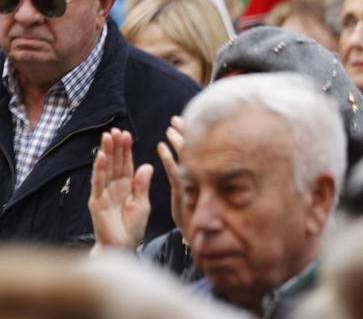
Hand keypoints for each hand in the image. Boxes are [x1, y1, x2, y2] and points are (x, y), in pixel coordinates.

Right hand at [88, 127, 151, 247]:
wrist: (122, 248)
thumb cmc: (132, 229)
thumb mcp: (142, 205)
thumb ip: (142, 186)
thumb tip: (146, 165)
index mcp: (126, 186)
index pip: (125, 164)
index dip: (125, 150)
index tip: (126, 134)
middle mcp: (114, 186)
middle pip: (114, 162)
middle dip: (115, 146)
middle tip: (116, 130)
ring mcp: (103, 192)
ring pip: (105, 168)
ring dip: (106, 152)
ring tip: (107, 136)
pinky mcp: (97, 201)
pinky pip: (98, 182)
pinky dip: (99, 169)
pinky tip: (101, 156)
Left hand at [158, 117, 191, 241]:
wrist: (202, 242)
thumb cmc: (200, 221)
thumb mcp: (198, 199)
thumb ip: (198, 181)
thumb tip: (201, 166)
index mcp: (197, 179)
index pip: (191, 154)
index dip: (185, 139)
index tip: (181, 123)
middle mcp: (195, 180)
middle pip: (189, 153)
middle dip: (183, 136)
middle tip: (177, 119)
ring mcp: (189, 186)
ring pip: (183, 160)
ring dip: (176, 143)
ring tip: (170, 128)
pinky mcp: (182, 194)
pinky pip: (174, 173)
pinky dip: (168, 159)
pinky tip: (161, 146)